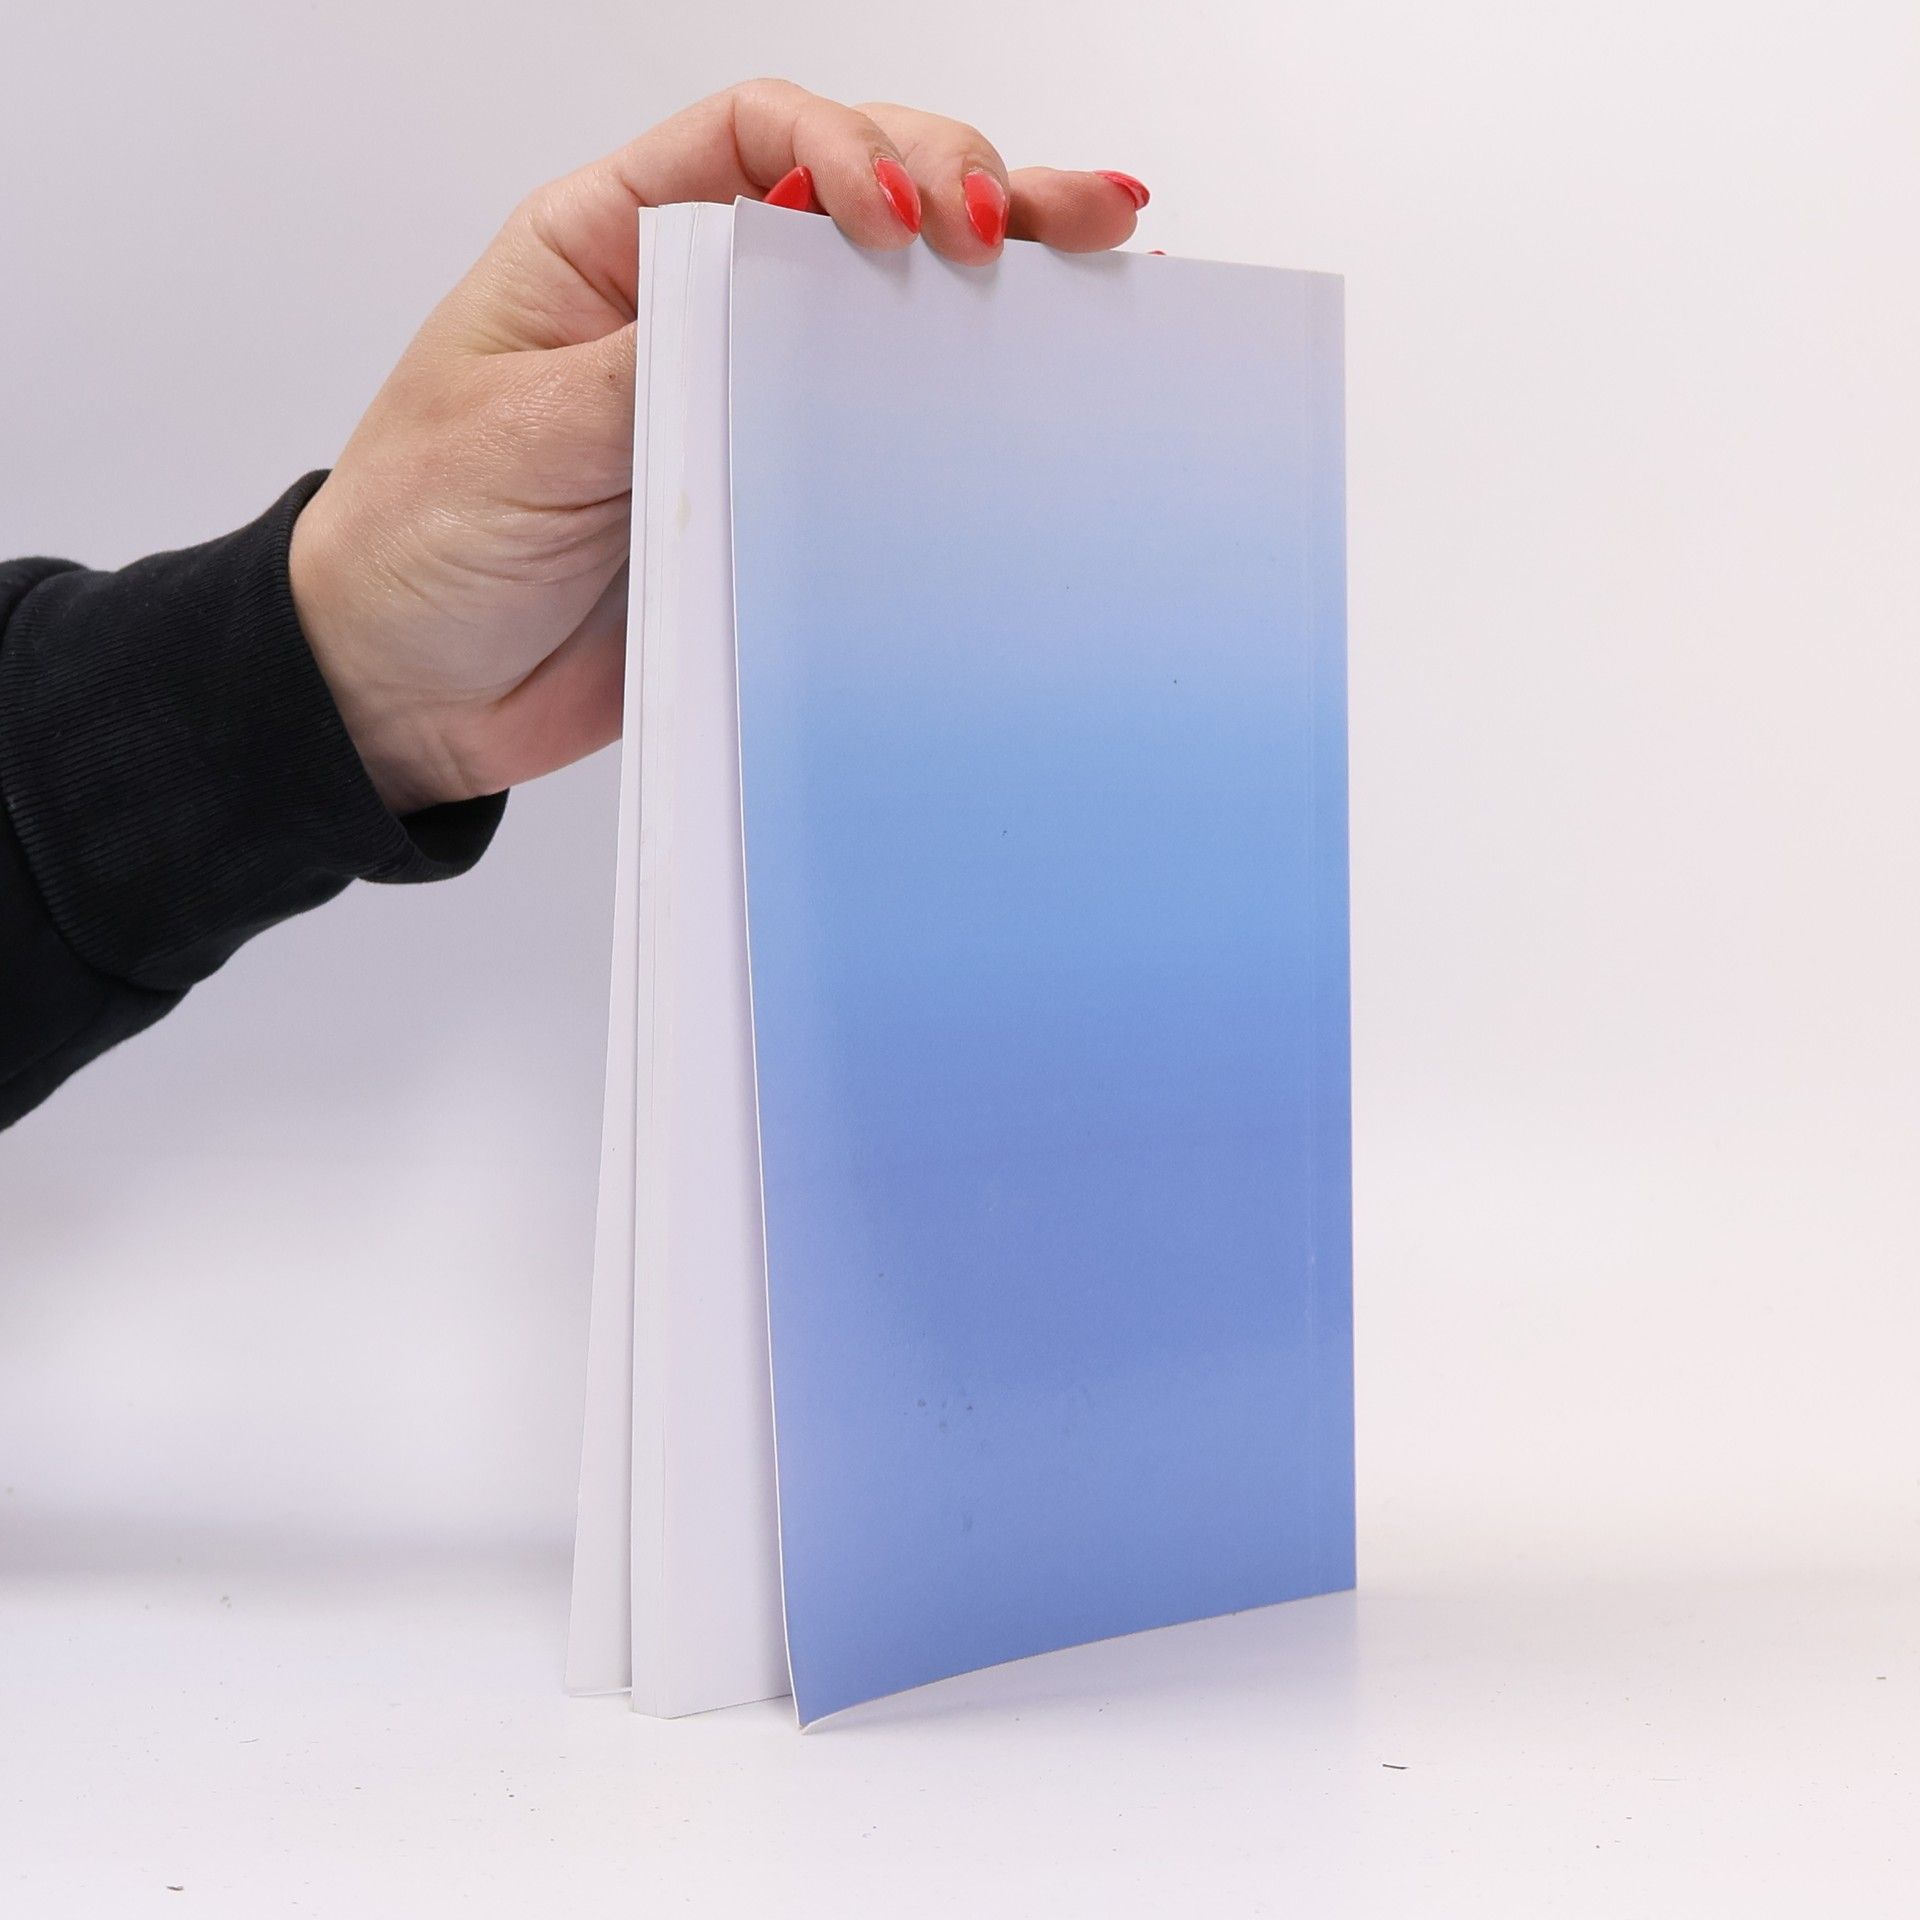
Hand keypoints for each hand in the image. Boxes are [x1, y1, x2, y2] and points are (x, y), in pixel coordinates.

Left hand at [288, 80, 1149, 814]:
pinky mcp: (776, 494)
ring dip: (998, 264)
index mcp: (608, 245)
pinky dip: (966, 399)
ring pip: (887, 309)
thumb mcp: (517, 435)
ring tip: (1102, 241)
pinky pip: (881, 435)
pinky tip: (1049, 359)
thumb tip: (784, 309)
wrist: (408, 695)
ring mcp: (744, 399)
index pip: (752, 138)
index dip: (842, 151)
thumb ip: (651, 365)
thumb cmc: (420, 543)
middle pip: (847, 198)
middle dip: (956, 182)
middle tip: (1031, 223)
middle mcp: (690, 305)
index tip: (894, 223)